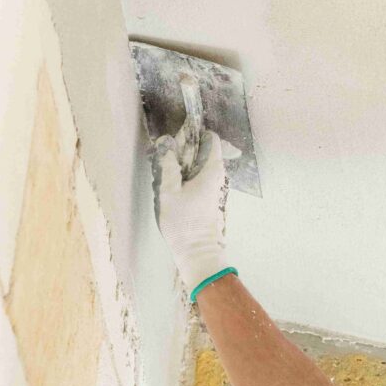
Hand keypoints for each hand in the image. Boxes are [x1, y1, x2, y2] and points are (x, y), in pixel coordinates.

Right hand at [151, 129, 228, 295]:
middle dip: (187, 148)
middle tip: (168, 154)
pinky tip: (173, 184)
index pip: (212, 139)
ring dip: (185, 163)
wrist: (197, 253)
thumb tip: (167, 144)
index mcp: (212, 171)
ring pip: (200, 166)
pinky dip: (187, 176)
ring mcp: (215, 188)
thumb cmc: (184, 223)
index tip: (179, 136)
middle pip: (205, 151)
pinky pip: (198, 178)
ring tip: (167, 169)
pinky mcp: (209, 199)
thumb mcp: (169, 191)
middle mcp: (218, 177)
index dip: (196, 132)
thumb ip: (168, 165)